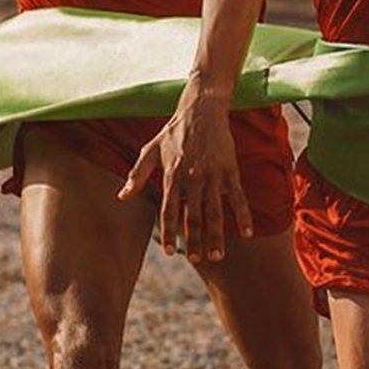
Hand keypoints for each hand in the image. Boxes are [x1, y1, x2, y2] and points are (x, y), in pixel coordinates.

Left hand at [118, 78, 252, 262]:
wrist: (202, 108)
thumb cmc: (174, 131)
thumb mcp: (150, 149)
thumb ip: (137, 174)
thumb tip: (122, 196)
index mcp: (172, 175)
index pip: (168, 211)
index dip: (169, 233)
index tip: (170, 253)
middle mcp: (192, 177)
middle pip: (193, 216)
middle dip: (194, 240)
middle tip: (195, 259)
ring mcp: (213, 174)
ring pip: (215, 211)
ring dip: (216, 235)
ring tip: (217, 256)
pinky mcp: (230, 169)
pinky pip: (237, 196)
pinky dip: (243, 215)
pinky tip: (246, 232)